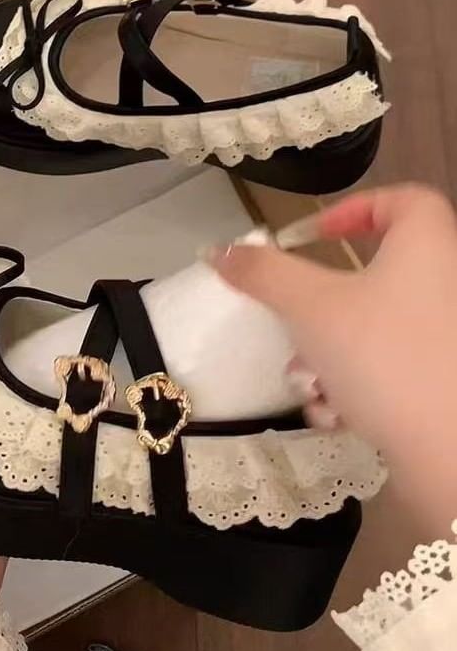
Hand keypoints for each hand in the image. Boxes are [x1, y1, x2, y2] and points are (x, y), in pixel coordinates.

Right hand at [211, 184, 456, 527]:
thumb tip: (218, 251)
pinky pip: (390, 368)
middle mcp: (447, 284)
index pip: (401, 200)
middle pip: (372, 276)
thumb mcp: (310, 307)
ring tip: (314, 386)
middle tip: (298, 327)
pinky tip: (339, 414)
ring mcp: (447, 335)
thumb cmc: (383, 356)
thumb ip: (262, 274)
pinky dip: (357, 387)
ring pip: (372, 330)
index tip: (310, 239)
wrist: (449, 450)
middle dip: (320, 310)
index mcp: (428, 246)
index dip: (353, 209)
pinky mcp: (442, 380)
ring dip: (329, 357)